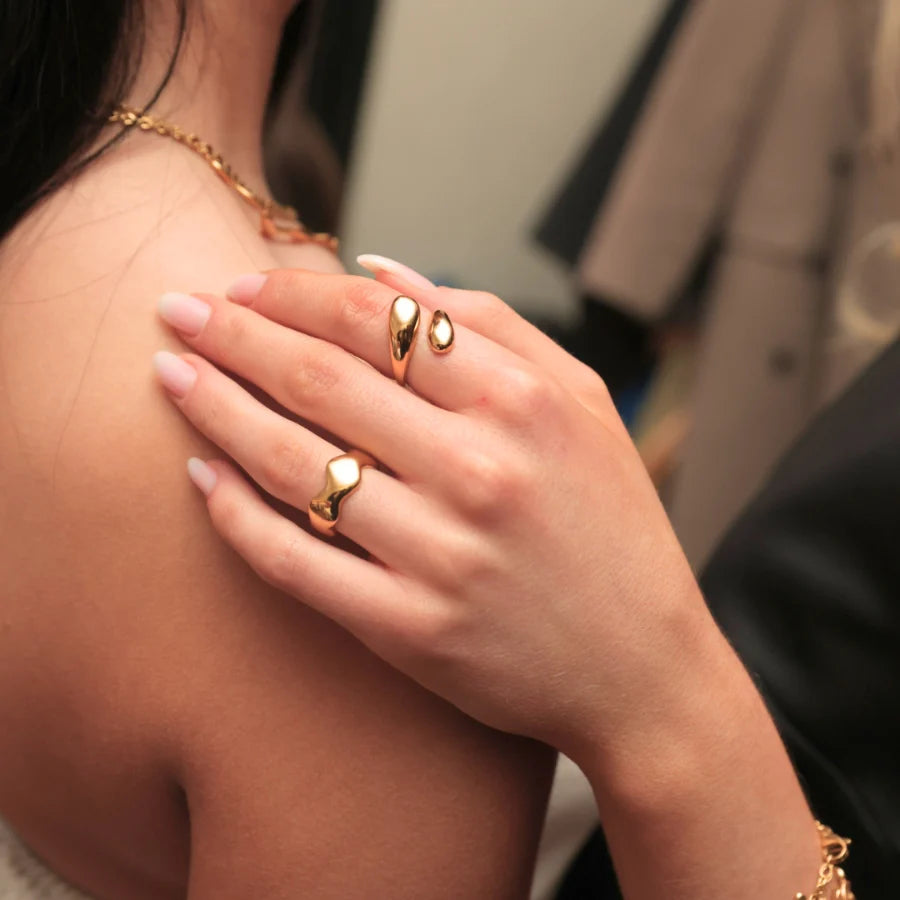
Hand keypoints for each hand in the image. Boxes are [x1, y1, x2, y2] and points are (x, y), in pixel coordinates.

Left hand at [152, 265, 713, 767]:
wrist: (640, 665)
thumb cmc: (611, 522)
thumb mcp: (581, 400)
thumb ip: (490, 323)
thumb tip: (379, 270)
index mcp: (520, 401)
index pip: (374, 320)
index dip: (292, 293)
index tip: (244, 285)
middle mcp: (478, 470)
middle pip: (319, 380)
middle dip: (233, 335)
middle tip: (177, 310)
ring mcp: (441, 554)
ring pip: (293, 463)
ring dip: (215, 410)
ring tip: (170, 375)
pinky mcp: (409, 629)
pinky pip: (296, 562)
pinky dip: (236, 517)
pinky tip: (201, 481)